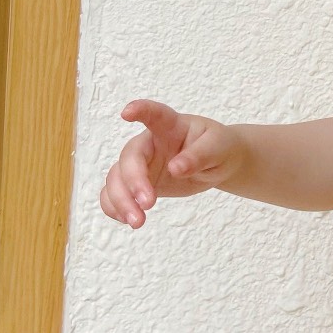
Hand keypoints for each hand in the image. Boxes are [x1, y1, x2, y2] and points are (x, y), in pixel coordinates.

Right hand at [100, 99, 246, 228]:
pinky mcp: (139, 183)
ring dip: (121, 200)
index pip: (154, 114)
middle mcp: (150, 143)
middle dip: (133, 181)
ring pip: (116, 178)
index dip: (140, 110)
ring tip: (137, 222)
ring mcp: (142, 163)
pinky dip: (114, 207)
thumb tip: (175, 168)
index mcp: (171, 126)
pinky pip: (115, 194)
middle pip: (130, 157)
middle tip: (149, 204)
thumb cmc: (218, 147)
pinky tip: (127, 220)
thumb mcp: (218, 147)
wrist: (218, 163)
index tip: (127, 112)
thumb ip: (199, 155)